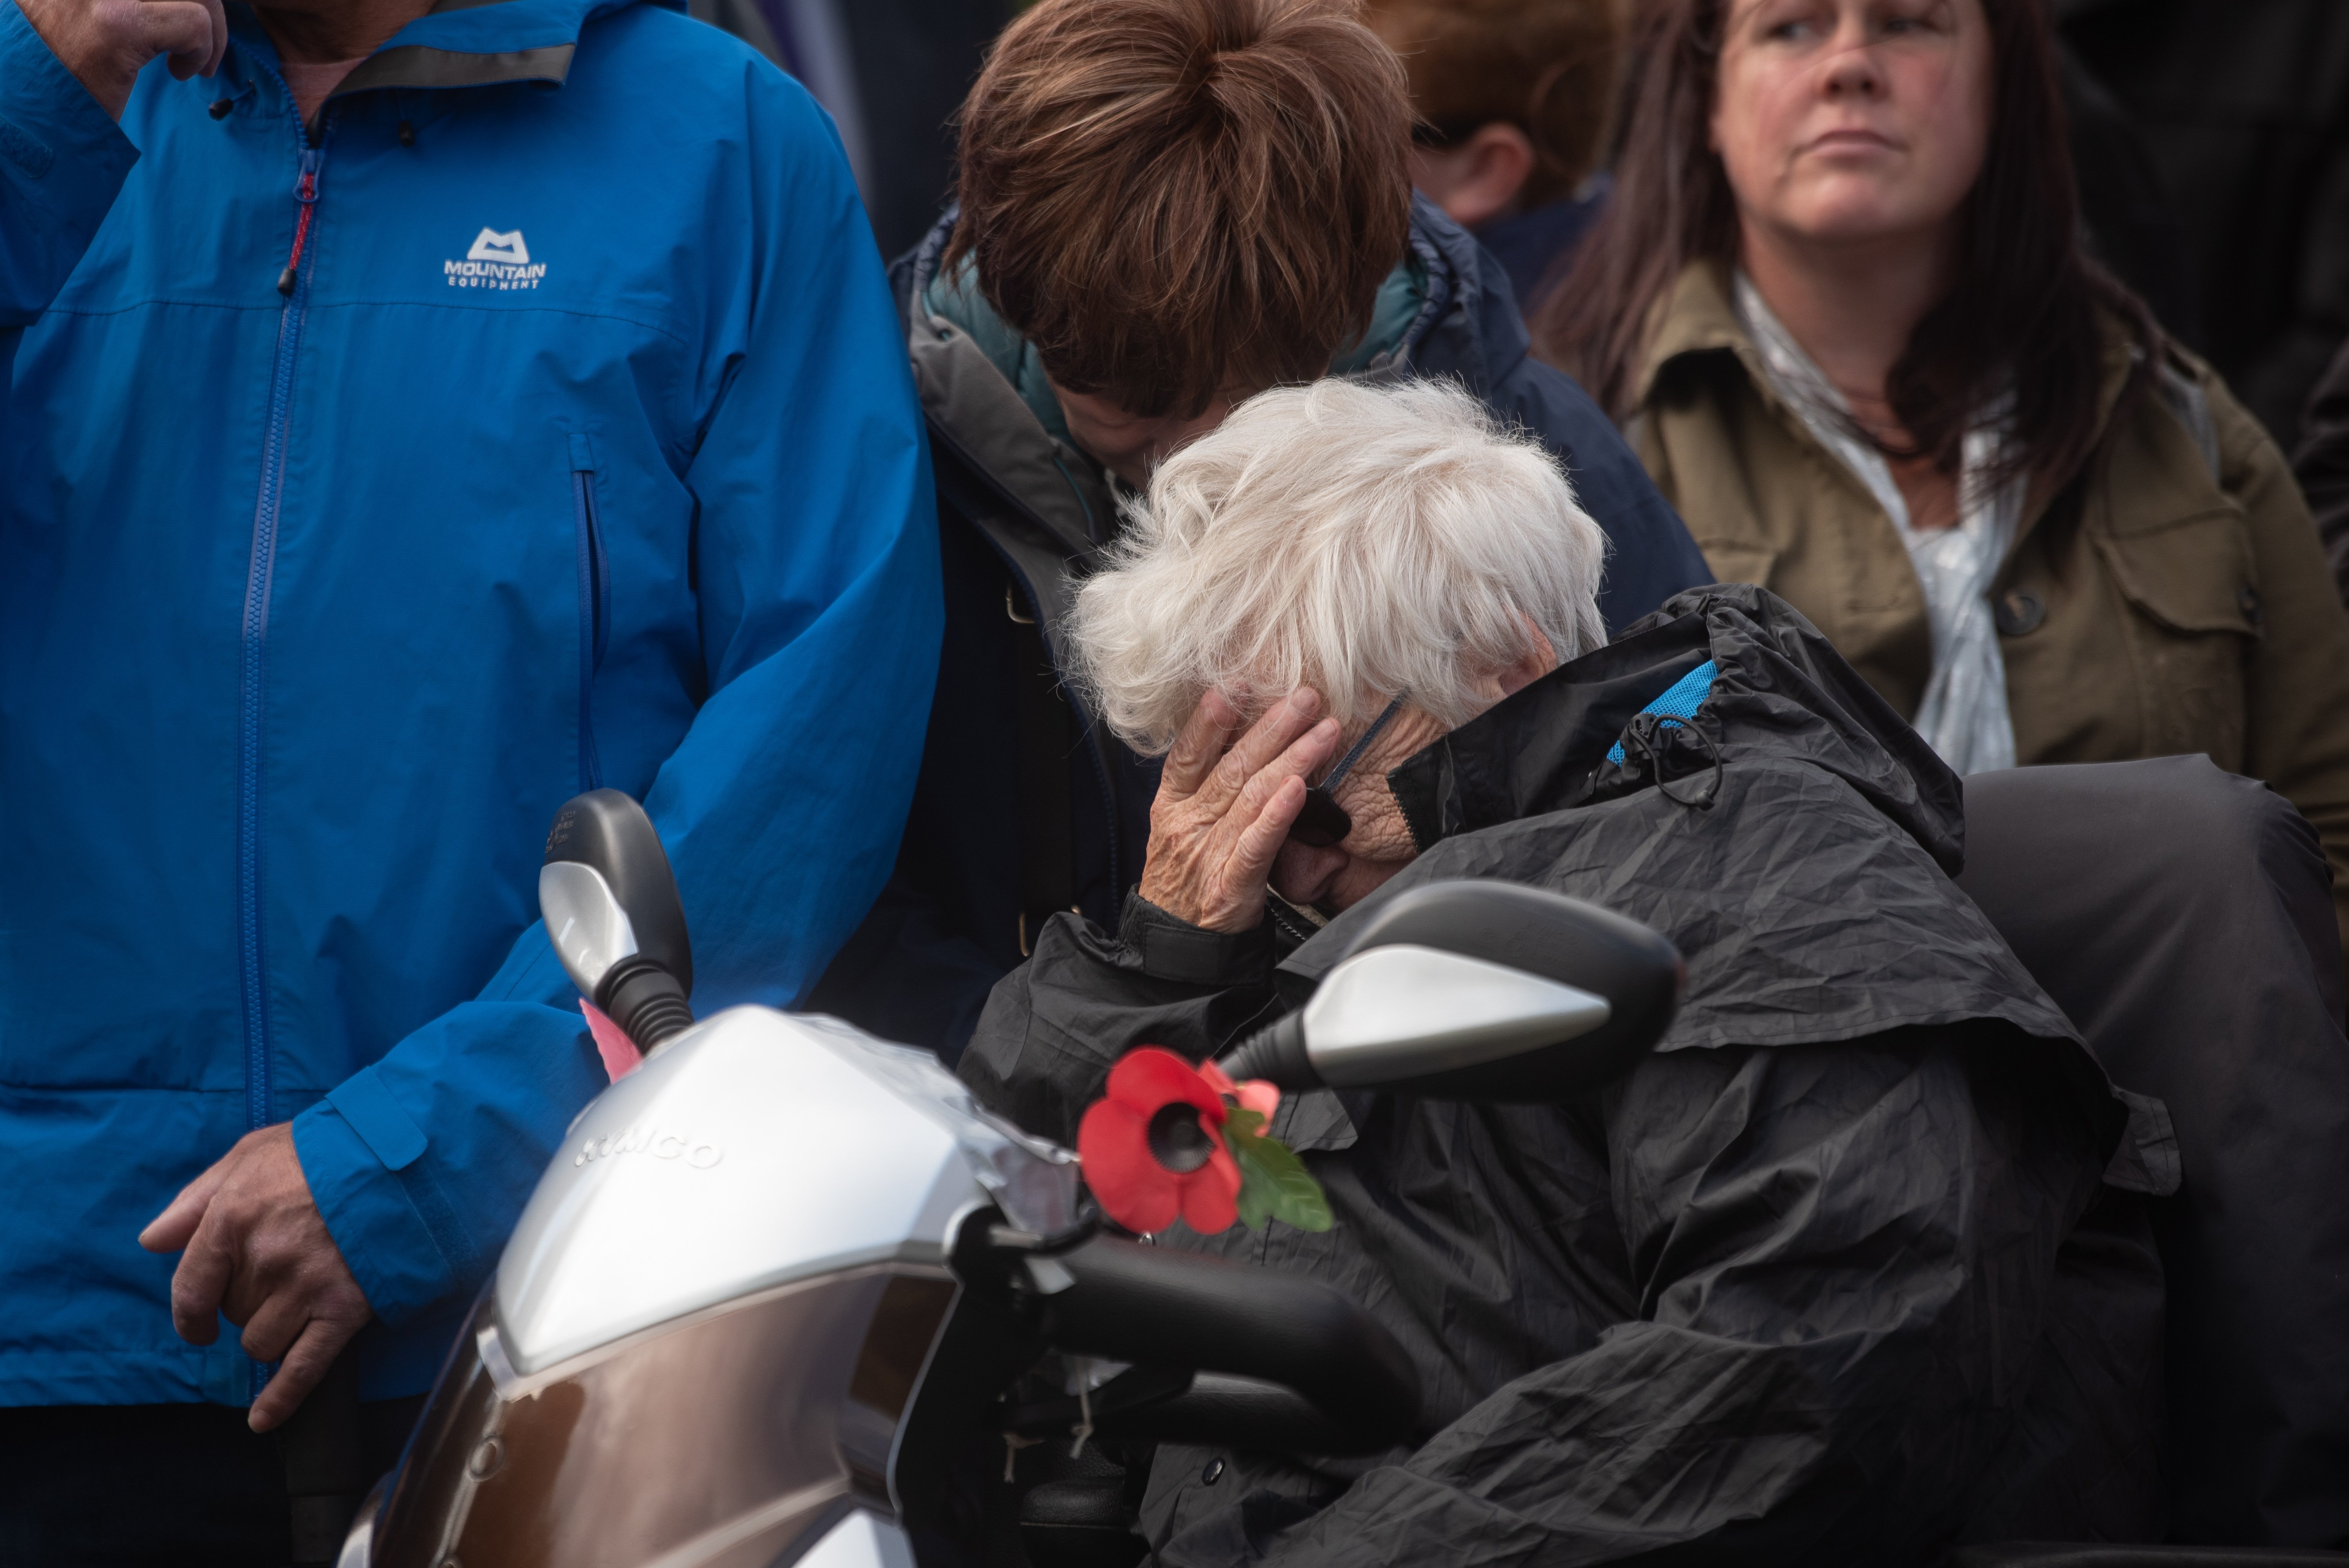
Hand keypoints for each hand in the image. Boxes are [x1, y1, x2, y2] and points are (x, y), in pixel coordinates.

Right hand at [16, 0, 228, 119]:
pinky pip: (194, 22)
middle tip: (202, 41)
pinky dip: (202, 50)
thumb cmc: (56, 60)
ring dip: (211, 25)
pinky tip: (179, 73)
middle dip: (205, 3)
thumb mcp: (83, 6)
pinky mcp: (117, 23)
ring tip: (195, 62)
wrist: (25, 108)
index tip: (181, 19)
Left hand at [140, 1123, 372, 1432]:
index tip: (199, 1325)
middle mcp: (264, 1260)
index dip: (190, 1315)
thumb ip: (196, 1198)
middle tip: (282, 1276)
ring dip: (271, 1333)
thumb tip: (152, 1241)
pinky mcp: (345, 1309)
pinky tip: (262, 1419)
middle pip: (233, 1316)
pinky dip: (281, 1400)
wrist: (405, 1156)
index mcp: (233, 1218)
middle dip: (248, 1305)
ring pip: (261, 1344)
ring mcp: (306, 1288)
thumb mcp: (252, 1154)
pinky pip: (303, 1369)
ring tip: (299, 1304)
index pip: (190, 1289)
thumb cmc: (325, 1148)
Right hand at [1138, 688, 1338, 932]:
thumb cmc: (1185, 885)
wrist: (1176, 950)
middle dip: (1272, 726)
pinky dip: (1278, 814)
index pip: (1188, 753)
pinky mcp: (1230, 885)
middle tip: (1306, 696)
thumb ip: (1206, 792)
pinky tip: (1298, 788)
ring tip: (1324, 731)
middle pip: (1230, 766)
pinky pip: (1256, 844)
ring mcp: (1207, 853)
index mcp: (1171, 807)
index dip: (1211, 718)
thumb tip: (1247, 746)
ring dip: (1291, 758)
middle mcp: (1187, 824)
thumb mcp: (1181, 832)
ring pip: (1250, 796)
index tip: (1238, 684)